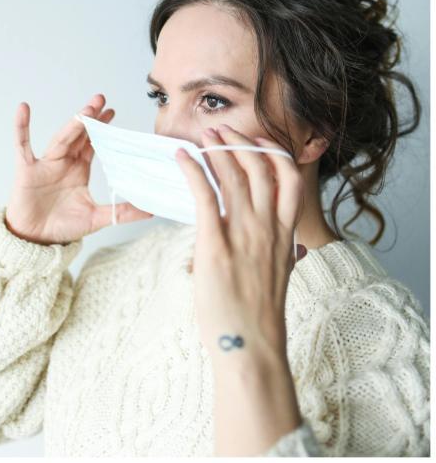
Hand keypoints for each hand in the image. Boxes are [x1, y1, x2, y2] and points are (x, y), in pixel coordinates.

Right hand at [5, 94, 153, 244]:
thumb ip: (121, 213)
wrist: (35, 241)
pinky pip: (23, 145)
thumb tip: (151, 211)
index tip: (112, 112)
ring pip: (61, 138)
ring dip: (72, 123)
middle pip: (78, 134)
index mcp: (79, 170)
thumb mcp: (96, 218)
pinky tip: (24, 108)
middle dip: (89, 117)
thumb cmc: (63, 227)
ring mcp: (45, 164)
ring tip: (86, 109)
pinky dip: (22, 127)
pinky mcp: (27, 169)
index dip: (102, 128)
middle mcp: (63, 162)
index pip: (92, 143)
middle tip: (101, 99)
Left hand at [175, 124, 305, 365]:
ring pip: (233, 176)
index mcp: (284, 234)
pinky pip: (205, 195)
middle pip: (259, 169)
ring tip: (203, 137)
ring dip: (216, 150)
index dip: (274, 155)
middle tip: (222, 131)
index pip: (289, 180)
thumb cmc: (261, 315)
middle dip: (240, 143)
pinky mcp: (216, 244)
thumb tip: (294, 250)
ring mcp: (243, 234)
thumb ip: (287, 255)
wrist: (251, 346)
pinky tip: (182, 158)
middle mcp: (268, 227)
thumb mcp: (283, 277)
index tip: (258, 142)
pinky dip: (193, 171)